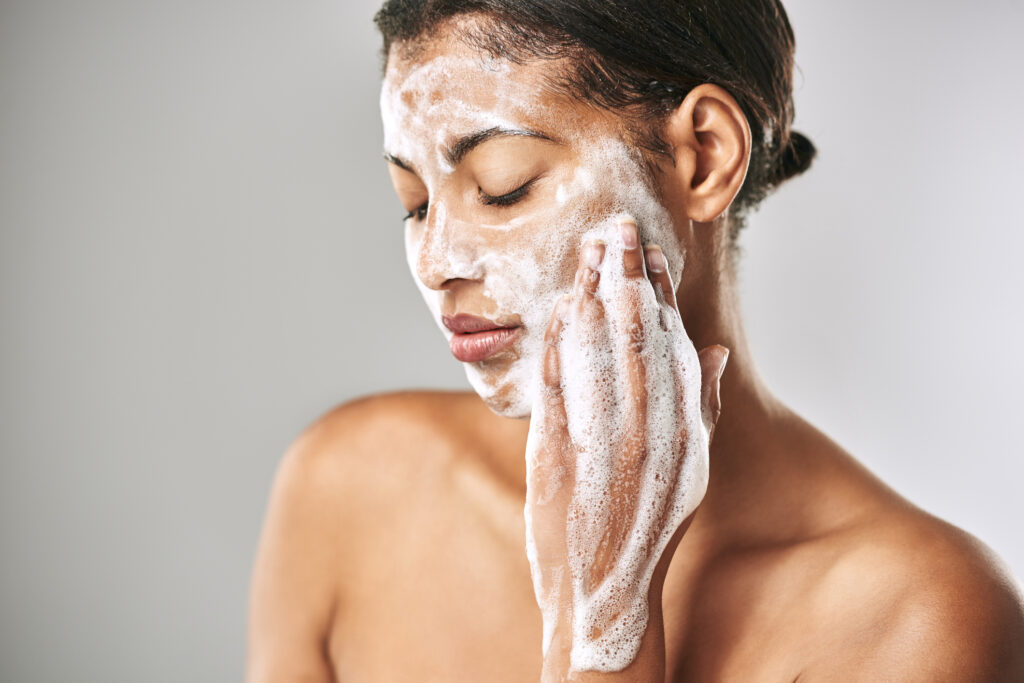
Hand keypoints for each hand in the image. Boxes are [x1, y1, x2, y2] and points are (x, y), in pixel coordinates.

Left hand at [525, 217, 728, 675]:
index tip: (651, 250)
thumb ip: (706, 408)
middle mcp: (650, 433)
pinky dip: (559, 347)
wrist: (608, 594)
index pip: (672, 346)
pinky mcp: (561, 460)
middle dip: (625, 276)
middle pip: (636, 339)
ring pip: (600, 355)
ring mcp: (605, 446)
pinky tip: (557, 311)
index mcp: (684, 430)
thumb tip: (718, 348)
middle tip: (617, 226)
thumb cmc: (648, 529)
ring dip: (592, 297)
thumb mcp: (693, 469)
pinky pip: (561, 392)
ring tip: (588, 252)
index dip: (660, 294)